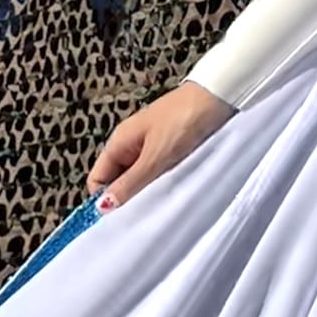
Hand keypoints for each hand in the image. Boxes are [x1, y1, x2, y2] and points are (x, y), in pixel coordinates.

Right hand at [85, 80, 234, 208]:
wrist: (219, 95)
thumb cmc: (184, 121)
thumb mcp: (156, 156)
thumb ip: (130, 182)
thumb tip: (102, 207)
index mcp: (120, 141)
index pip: (98, 178)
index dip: (103, 200)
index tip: (116, 221)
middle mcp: (131, 144)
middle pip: (118, 180)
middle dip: (126, 199)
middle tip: (140, 219)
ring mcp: (151, 145)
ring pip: (139, 177)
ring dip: (146, 191)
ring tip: (158, 208)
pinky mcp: (171, 147)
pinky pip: (157, 171)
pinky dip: (161, 182)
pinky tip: (171, 193)